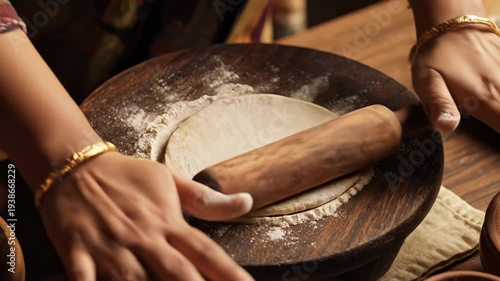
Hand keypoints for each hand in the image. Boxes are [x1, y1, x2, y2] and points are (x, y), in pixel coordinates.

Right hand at [39, 152, 253, 280]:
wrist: (76, 166)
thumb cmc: (128, 176)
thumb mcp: (169, 179)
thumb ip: (206, 198)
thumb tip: (247, 201)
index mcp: (168, 222)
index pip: (206, 251)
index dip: (229, 272)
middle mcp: (144, 238)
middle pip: (177, 272)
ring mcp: (110, 247)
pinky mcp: (78, 254)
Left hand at [411, 28, 499, 132]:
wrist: (452, 24)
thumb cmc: (436, 55)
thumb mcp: (427, 82)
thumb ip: (440, 106)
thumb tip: (447, 127)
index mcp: (487, 99)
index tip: (492, 145)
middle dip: (497, 120)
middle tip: (482, 117)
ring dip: (498, 110)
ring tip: (484, 108)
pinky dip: (499, 98)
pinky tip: (490, 97)